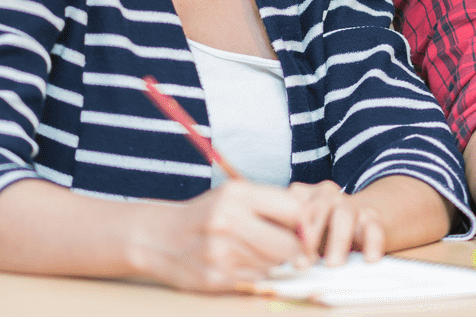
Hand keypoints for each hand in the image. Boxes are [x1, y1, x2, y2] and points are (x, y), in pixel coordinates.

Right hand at [131, 180, 305, 291]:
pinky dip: (258, 274)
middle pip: (289, 245)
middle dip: (297, 249)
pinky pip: (257, 280)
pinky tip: (243, 263)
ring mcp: (220, 253)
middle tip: (294, 248)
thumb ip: (274, 202)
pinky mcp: (216, 279)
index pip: (295, 211)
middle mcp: (227, 222)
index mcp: (237, 195)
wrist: (158, 238)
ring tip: (258, 251)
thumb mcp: (236, 195)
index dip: (309, 223)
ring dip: (276, 262)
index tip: (311, 229)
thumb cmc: (207, 214)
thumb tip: (316, 215)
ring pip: (276, 265)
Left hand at [288, 180, 388, 266]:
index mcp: (305, 197)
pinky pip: (374, 227)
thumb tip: (269, 264)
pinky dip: (373, 243)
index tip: (284, 254)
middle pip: (317, 209)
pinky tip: (369, 260)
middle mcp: (328, 196)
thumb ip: (286, 239)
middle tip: (304, 264)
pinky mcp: (373, 219)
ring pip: (344, 215)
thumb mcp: (299, 231)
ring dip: (338, 241)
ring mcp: (351, 206)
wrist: (359, 218)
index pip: (293, 206)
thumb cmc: (320, 231)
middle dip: (310, 237)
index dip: (287, 229)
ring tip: (333, 266)